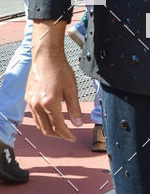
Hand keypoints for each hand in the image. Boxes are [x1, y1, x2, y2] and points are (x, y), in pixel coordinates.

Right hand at [26, 21, 81, 139]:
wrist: (46, 57)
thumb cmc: (60, 70)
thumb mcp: (72, 89)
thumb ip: (75, 108)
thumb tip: (78, 123)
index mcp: (49, 104)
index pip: (59, 127)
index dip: (67, 135)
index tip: (73, 137)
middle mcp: (37, 105)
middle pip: (47, 129)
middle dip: (58, 135)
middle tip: (68, 135)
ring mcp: (31, 102)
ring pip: (39, 124)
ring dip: (49, 130)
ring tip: (60, 129)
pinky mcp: (28, 98)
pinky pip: (34, 116)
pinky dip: (42, 121)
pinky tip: (50, 119)